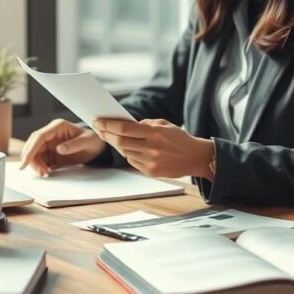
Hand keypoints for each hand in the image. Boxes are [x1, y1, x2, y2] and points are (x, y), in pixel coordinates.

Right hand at [19, 119, 105, 175]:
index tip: (25, 162)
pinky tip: (47, 172)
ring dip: (36, 164)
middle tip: (40, 172)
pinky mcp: (50, 152)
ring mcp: (49, 143)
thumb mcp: (87, 142)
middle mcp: (51, 134)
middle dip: (32, 159)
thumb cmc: (93, 140)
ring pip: (35, 153)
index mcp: (57, 127)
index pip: (39, 137)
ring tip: (46, 173)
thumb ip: (74, 145)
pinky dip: (40, 167)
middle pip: (33, 145)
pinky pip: (40, 159)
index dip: (30, 149)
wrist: (96, 146)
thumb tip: (58, 149)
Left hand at [93, 118, 214, 178]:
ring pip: (125, 152)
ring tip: (110, 136)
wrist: (195, 157)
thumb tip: (123, 125)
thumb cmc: (178, 138)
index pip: (124, 128)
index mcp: (155, 133)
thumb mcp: (164, 124)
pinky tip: (127, 148)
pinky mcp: (151, 172)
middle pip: (120, 142)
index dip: (108, 125)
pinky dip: (128, 153)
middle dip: (106, 134)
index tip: (98, 121)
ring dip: (116, 144)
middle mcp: (152, 148)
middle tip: (99, 129)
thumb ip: (144, 124)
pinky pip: (132, 161)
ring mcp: (151, 161)